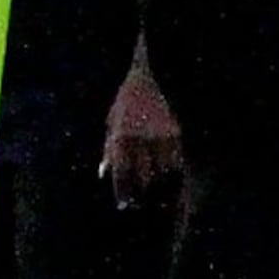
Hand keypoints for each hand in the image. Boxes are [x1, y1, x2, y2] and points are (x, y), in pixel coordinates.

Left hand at [100, 64, 184, 207]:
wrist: (151, 73)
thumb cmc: (127, 100)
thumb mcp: (112, 121)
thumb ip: (108, 149)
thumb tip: (102, 173)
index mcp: (122, 134)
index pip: (121, 171)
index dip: (122, 191)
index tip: (124, 205)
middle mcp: (141, 137)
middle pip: (143, 175)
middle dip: (141, 192)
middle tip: (140, 205)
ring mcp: (160, 135)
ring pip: (162, 170)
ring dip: (160, 184)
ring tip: (159, 198)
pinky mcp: (176, 132)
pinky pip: (176, 159)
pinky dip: (174, 171)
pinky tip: (172, 178)